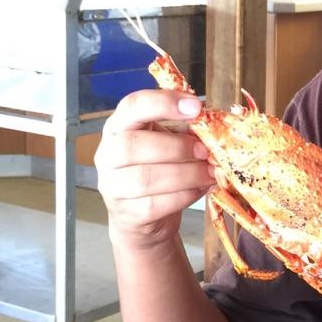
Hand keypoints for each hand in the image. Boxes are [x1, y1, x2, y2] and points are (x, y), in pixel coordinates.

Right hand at [94, 88, 215, 250]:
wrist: (145, 218)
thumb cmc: (158, 170)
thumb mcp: (168, 141)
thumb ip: (185, 129)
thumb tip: (214, 124)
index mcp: (118, 127)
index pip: (131, 106)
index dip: (163, 103)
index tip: (195, 107)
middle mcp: (107, 155)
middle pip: (132, 145)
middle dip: (176, 147)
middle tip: (206, 151)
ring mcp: (112, 187)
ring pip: (145, 178)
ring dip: (186, 174)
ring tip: (210, 172)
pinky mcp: (127, 214)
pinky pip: (156, 204)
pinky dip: (185, 195)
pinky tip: (200, 189)